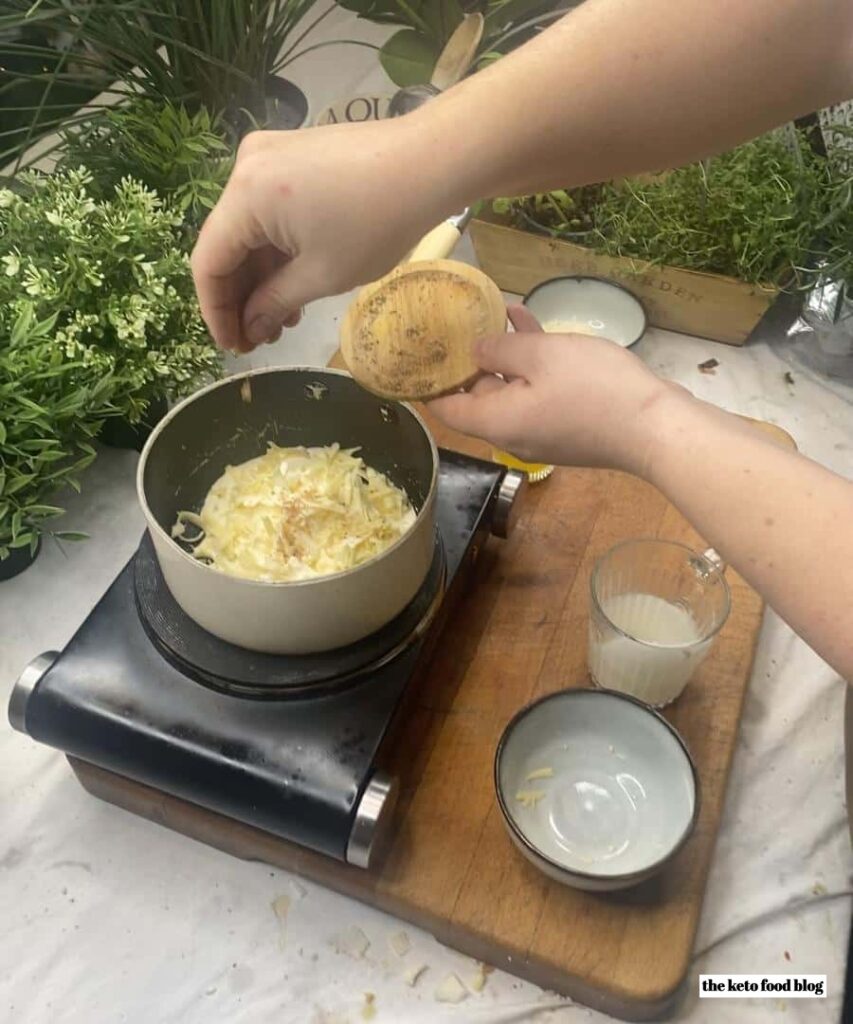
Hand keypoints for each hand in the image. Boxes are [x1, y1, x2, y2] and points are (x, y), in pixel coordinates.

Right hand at [191, 119, 453, 352]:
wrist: (430, 163)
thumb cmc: (377, 223)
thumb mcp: (322, 275)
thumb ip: (275, 303)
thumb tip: (250, 329)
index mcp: (245, 194)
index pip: (208, 262)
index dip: (215, 311)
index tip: (233, 346)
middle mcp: (246, 167)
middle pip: (227, 244)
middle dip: (242, 296)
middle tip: (260, 340)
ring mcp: (270, 157)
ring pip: (251, 229)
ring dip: (262, 277)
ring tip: (284, 321)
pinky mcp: (293, 156)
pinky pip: (270, 210)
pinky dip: (278, 249)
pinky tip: (296, 285)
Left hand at [428, 305, 683, 475]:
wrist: (655, 428)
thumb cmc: (593, 387)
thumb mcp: (541, 355)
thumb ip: (500, 349)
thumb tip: (473, 352)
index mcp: (495, 423)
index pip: (445, 410)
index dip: (429, 383)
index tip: (420, 353)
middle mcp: (511, 435)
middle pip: (477, 400)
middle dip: (470, 360)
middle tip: (460, 320)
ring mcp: (541, 434)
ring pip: (511, 392)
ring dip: (505, 355)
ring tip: (498, 311)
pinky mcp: (567, 428)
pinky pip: (537, 395)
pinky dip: (532, 367)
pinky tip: (533, 326)